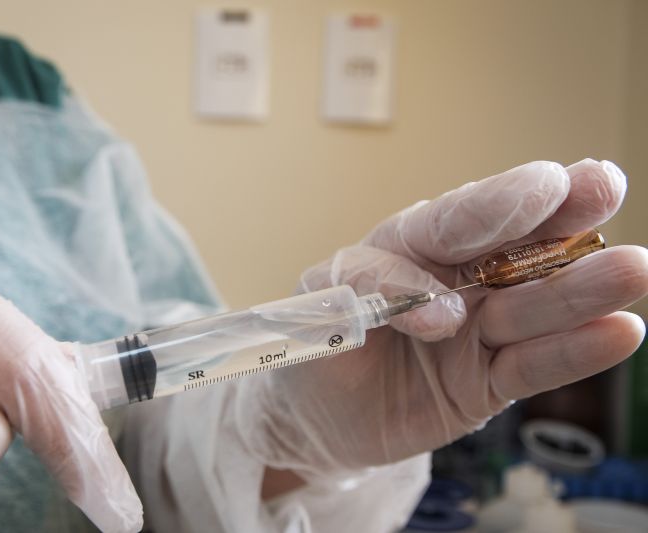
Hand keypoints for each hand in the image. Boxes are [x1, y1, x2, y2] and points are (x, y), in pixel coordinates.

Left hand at [239, 159, 647, 476]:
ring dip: (581, 288)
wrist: (317, 416)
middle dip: (554, 221)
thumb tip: (444, 310)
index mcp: (402, 248)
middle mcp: (450, 281)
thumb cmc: (315, 349)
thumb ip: (365, 294)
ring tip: (632, 268)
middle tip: (604, 187)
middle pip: (506, 249)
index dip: (492, 204)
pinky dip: (574, 352)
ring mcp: (476, 330)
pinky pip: (533, 366)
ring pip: (531, 305)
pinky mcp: (489, 380)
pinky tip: (619, 332)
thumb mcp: (317, 311)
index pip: (448, 222)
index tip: (539, 186)